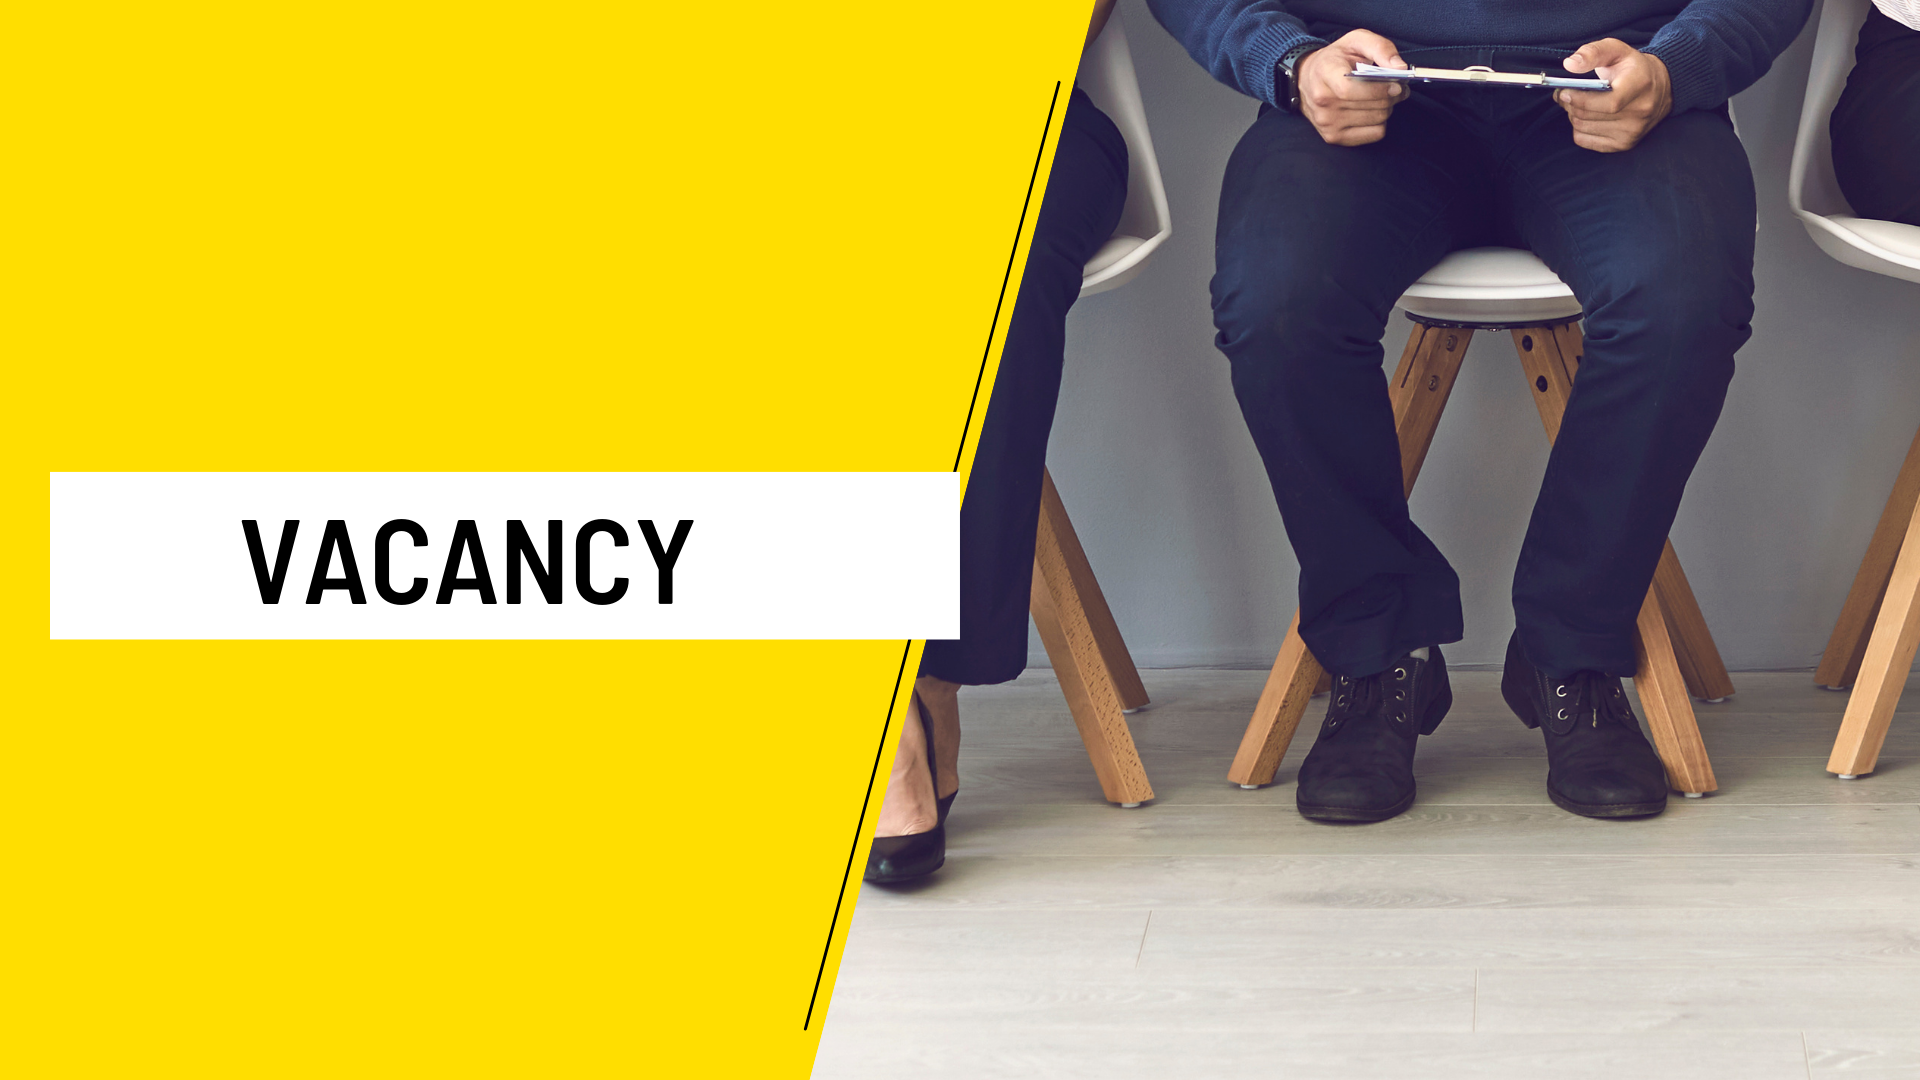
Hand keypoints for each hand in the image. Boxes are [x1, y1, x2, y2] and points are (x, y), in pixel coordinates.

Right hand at [1296, 30, 1407, 146]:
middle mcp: (1322, 102)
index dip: (1379, 90)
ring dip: (1388, 108)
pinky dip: (1380, 122)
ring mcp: (1327, 123)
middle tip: (1396, 87)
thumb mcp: (1356, 41)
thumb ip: (1381, 48)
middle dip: (1392, 96)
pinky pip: (1375, 134)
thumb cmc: (1335, 59)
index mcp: (1325, 73)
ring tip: (1383, 96)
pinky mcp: (1333, 137)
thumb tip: (1401, 68)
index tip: (1396, 84)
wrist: (1307, 79)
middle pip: (1373, 106)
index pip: (1351, 90)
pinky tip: (1372, 110)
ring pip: (1378, 120)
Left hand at [1557, 38, 1672, 152]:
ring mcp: (1632, 131)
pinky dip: (1579, 128)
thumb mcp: (1616, 50)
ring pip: (1582, 128)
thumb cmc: (1633, 68)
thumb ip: (1592, 52)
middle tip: (1564, 94)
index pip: (1608, 102)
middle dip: (1569, 104)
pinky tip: (1587, 116)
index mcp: (1640, 85)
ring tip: (1577, 102)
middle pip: (1588, 115)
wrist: (1660, 87)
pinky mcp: (1623, 144)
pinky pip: (1584, 140)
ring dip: (1572, 115)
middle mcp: (1640, 112)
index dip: (1580, 99)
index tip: (1564, 91)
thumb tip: (1570, 64)